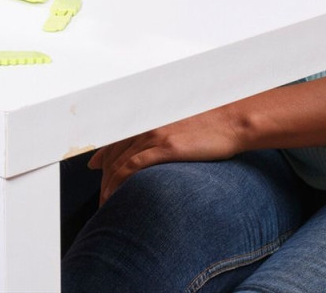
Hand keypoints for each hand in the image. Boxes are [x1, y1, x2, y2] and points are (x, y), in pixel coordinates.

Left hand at [89, 108, 243, 203]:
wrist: (231, 120)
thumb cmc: (210, 125)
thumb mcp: (179, 126)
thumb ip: (160, 135)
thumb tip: (154, 151)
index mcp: (148, 120)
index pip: (116, 139)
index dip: (102, 156)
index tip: (93, 168)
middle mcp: (146, 124)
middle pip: (113, 154)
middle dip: (104, 177)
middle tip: (102, 198)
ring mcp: (154, 134)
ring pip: (119, 161)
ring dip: (108, 185)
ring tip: (106, 204)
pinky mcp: (165, 146)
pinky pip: (134, 165)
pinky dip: (120, 181)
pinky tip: (116, 196)